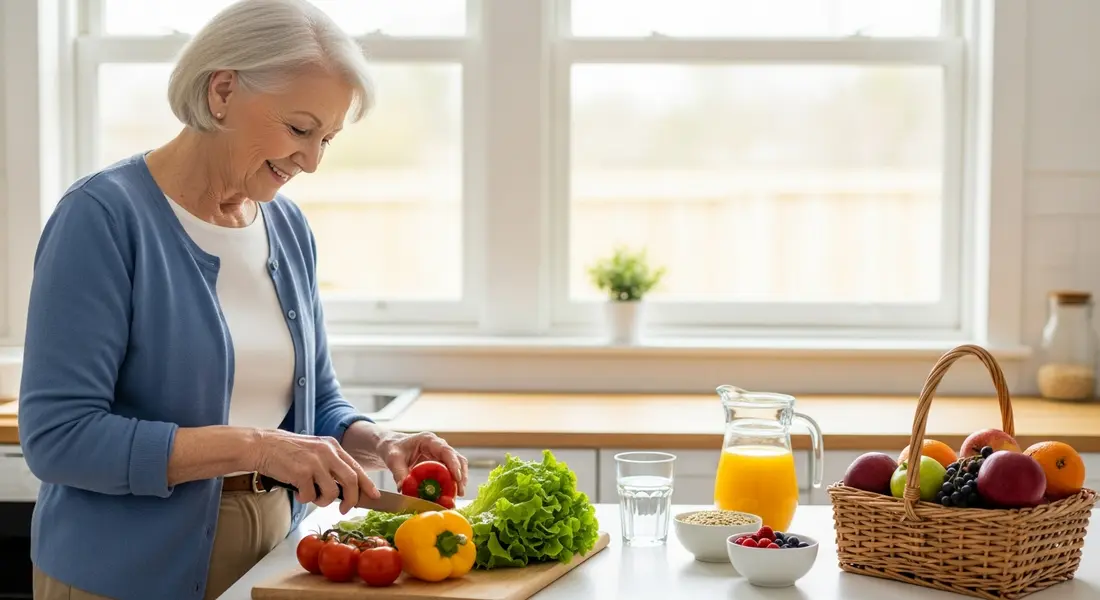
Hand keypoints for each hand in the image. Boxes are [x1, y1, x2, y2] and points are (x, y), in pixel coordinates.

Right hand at [250, 429, 379, 513]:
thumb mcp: (315, 451)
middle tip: (345, 509)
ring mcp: (315, 462)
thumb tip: (346, 489)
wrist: (262, 446)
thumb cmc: (287, 452)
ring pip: (332, 492)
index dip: (367, 485)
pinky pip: (310, 496)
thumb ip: (330, 465)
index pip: (357, 468)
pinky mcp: (301, 472)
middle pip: (351, 481)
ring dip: (322, 501)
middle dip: (351, 500)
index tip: (374, 496)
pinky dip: (304, 499)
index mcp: (333, 447)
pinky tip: (297, 491)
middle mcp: (327, 452)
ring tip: (311, 495)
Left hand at [343, 423, 468, 496]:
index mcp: (428, 440)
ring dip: (459, 480)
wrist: (391, 447)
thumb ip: (399, 473)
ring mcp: (440, 454)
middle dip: (461, 475)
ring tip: (457, 496)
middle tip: (460, 492)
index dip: (454, 464)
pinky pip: (450, 472)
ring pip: (457, 466)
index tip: (457, 478)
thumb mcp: (393, 459)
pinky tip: (450, 494)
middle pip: (457, 459)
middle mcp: (438, 446)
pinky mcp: (439, 463)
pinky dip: (452, 483)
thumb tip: (404, 488)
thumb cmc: (392, 449)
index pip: (446, 451)